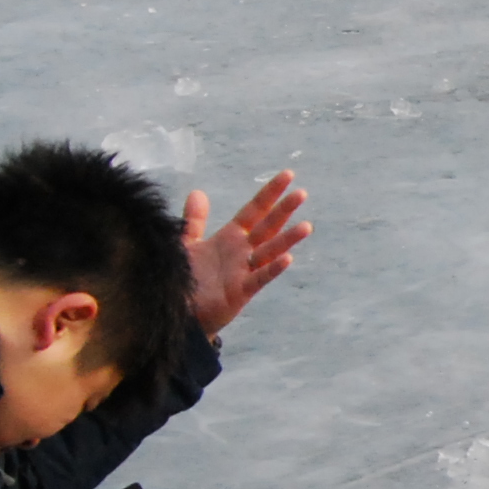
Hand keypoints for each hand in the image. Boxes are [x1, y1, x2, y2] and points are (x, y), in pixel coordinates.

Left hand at [184, 171, 309, 337]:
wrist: (181, 312)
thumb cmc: (187, 278)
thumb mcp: (189, 244)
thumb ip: (194, 220)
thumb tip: (198, 192)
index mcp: (231, 238)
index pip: (254, 210)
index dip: (270, 193)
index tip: (288, 175)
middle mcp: (241, 252)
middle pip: (267, 227)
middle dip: (283, 210)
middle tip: (302, 193)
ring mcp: (243, 271)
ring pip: (270, 251)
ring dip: (287, 239)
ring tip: (306, 226)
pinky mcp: (240, 291)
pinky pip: (259, 278)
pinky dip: (273, 269)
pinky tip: (288, 259)